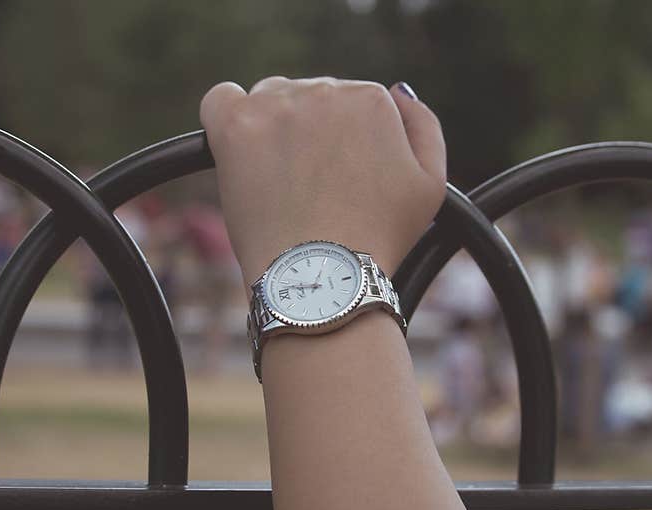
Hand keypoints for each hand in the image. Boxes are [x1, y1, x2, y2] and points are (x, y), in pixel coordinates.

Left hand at [199, 77, 446, 287]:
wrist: (323, 277)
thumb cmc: (379, 238)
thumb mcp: (430, 185)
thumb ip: (423, 126)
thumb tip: (397, 91)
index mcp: (372, 99)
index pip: (351, 103)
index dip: (345, 144)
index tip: (340, 180)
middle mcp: (324, 91)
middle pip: (310, 98)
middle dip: (310, 136)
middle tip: (311, 188)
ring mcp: (276, 107)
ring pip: (268, 100)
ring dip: (273, 129)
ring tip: (281, 182)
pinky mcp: (236, 127)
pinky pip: (221, 99)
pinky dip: (227, 117)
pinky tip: (239, 148)